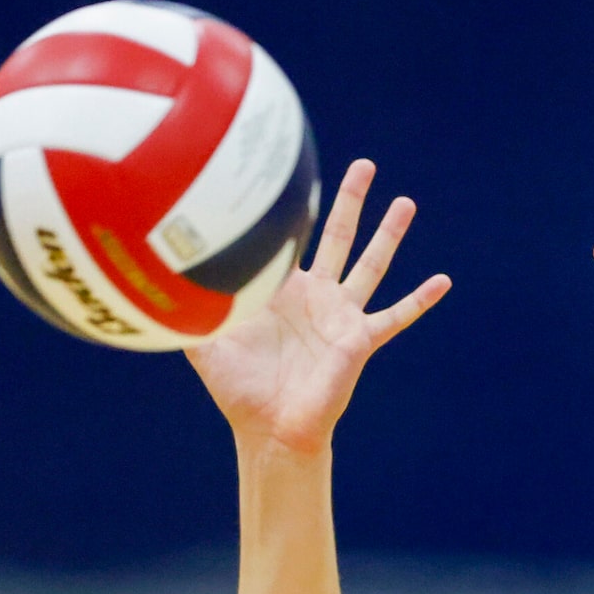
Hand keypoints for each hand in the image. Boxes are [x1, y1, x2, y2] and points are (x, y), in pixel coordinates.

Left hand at [188, 161, 450, 455]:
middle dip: (353, 201)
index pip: (293, 241)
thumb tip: (150, 278)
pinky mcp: (360, 341)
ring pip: (372, 266)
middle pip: (341, 237)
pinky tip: (443, 281)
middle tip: (366, 164)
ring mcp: (342, 317)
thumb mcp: (205, 342)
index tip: (295, 170)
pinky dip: (419, 300)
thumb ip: (187, 309)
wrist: (269, 429)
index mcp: (286, 292)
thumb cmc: (239, 390)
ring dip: (389, 235)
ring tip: (406, 203)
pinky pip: (395, 317)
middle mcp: (319, 298)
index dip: (295, 212)